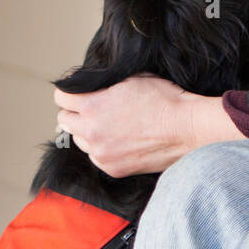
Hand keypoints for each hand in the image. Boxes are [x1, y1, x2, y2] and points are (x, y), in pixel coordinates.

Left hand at [53, 76, 243, 176]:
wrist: (187, 129)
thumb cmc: (165, 101)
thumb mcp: (131, 79)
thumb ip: (105, 84)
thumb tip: (93, 86)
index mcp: (92, 106)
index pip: (61, 97)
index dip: (69, 92)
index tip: (76, 94)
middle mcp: (91, 131)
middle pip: (64, 120)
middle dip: (75, 113)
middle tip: (92, 110)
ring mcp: (101, 153)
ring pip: (80, 140)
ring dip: (88, 132)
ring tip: (109, 127)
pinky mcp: (113, 169)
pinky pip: (96, 157)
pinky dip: (103, 149)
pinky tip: (119, 141)